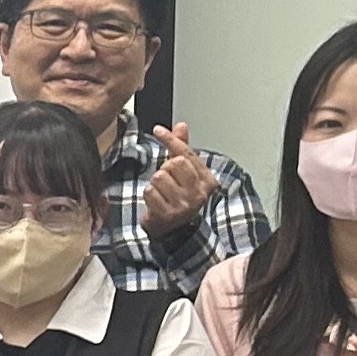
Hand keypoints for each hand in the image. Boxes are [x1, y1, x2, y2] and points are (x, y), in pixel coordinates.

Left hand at [139, 125, 214, 240]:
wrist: (172, 229)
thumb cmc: (178, 197)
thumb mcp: (184, 173)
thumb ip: (182, 149)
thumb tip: (181, 126)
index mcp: (208, 181)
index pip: (187, 154)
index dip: (171, 140)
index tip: (158, 130)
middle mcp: (199, 194)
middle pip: (174, 163)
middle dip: (165, 168)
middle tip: (167, 181)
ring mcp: (184, 205)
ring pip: (159, 177)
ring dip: (155, 183)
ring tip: (162, 193)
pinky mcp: (168, 214)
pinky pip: (150, 191)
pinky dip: (148, 194)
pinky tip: (155, 202)